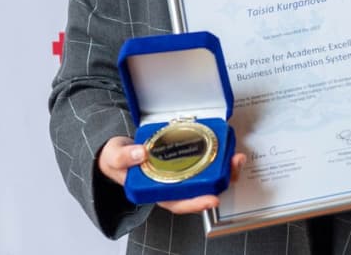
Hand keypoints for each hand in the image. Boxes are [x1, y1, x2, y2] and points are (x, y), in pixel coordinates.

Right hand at [97, 136, 246, 214]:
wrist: (118, 151)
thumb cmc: (117, 160)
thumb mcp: (115, 157)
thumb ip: (124, 157)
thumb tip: (140, 154)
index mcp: (155, 191)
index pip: (178, 202)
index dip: (196, 203)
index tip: (211, 199)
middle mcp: (171, 184)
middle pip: (198, 189)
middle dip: (219, 182)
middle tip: (233, 168)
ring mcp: (179, 172)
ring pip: (205, 176)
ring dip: (222, 169)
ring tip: (236, 158)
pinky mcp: (184, 159)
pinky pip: (203, 160)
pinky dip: (215, 156)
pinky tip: (225, 148)